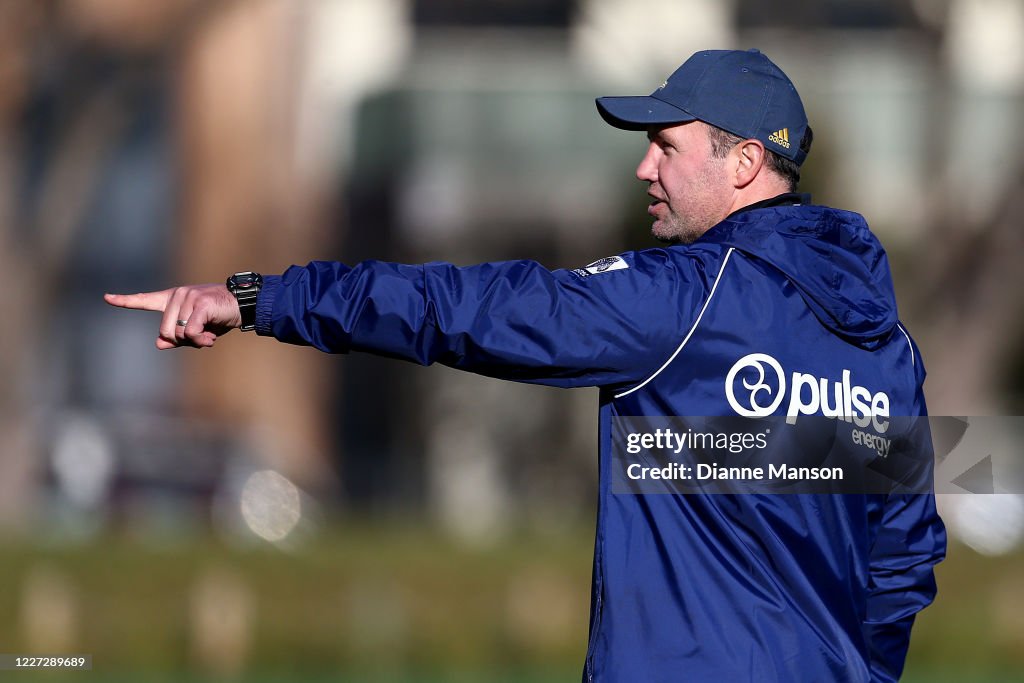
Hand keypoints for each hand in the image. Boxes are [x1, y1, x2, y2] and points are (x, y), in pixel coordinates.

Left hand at [104, 284, 241, 349]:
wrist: (242, 305)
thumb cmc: (219, 317)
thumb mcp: (196, 330)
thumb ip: (177, 337)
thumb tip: (159, 343)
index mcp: (173, 299)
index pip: (144, 300)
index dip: (125, 301)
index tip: (107, 298)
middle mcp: (177, 295)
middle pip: (164, 331)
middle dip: (181, 341)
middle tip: (200, 339)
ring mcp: (188, 297)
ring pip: (177, 333)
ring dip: (194, 342)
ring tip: (208, 336)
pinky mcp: (200, 304)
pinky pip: (190, 332)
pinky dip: (200, 340)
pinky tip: (211, 338)